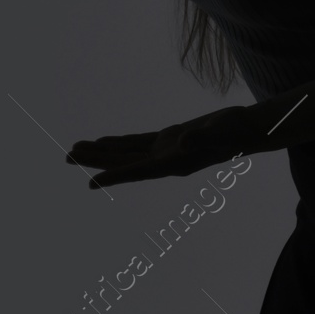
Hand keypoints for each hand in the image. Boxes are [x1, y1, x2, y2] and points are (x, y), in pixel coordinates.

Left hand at [66, 106, 252, 188]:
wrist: (249, 129)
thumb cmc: (236, 131)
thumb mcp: (219, 132)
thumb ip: (200, 139)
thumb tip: (181, 143)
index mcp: (174, 164)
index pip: (137, 172)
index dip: (113, 176)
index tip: (89, 183)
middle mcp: (164, 161)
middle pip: (123, 163)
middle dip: (94, 161)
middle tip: (66, 157)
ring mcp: (164, 152)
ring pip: (125, 153)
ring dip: (100, 151)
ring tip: (74, 148)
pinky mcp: (167, 140)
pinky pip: (135, 143)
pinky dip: (117, 142)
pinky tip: (102, 140)